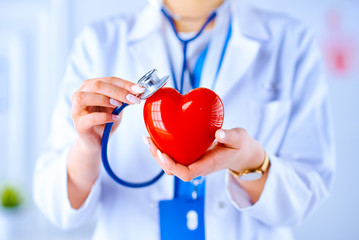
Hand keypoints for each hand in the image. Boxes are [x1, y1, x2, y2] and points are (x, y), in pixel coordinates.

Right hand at [72, 77, 144, 155]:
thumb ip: (123, 98)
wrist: (98, 140)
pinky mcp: (79, 124)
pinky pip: (90, 117)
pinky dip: (104, 117)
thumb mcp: (117, 107)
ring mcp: (77, 109)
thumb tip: (137, 92)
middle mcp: (81, 94)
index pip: (109, 80)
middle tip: (133, 98)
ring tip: (119, 105)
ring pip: (86, 97)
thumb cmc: (106, 121)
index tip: (139, 89)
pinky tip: (114, 118)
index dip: (125, 84)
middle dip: (118, 91)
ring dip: (105, 99)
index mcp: (91, 86)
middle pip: (98, 85)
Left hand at [144, 128, 264, 181]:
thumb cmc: (240, 146)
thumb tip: (219, 133)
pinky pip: (174, 157)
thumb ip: (230, 136)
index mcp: (208, 164)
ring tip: (148, 138)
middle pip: (173, 170)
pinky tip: (158, 136)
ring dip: (157, 153)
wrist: (242, 154)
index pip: (187, 173)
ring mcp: (194, 162)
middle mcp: (198, 166)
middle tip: (149, 140)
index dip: (173, 166)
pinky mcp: (191, 156)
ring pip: (171, 165)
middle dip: (158, 157)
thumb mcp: (239, 139)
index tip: (163, 153)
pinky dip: (163, 148)